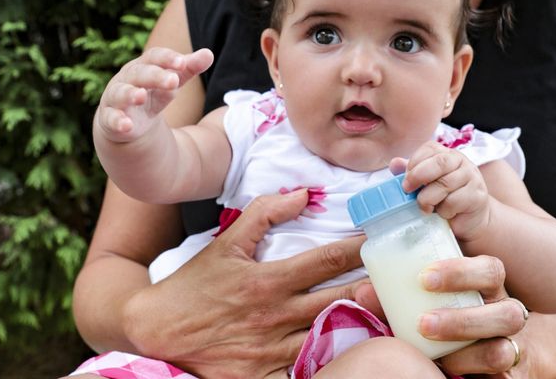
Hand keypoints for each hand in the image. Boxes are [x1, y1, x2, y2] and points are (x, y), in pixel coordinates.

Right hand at [96, 47, 212, 142]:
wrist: (128, 119)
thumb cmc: (153, 93)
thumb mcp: (172, 81)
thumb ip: (189, 69)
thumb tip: (209, 54)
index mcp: (144, 65)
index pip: (154, 56)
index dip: (168, 59)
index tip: (183, 63)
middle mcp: (127, 78)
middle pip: (139, 73)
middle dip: (155, 76)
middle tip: (173, 81)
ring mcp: (116, 97)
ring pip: (121, 93)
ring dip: (130, 94)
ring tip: (140, 96)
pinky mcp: (109, 118)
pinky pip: (111, 118)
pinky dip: (117, 121)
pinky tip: (126, 126)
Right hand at [121, 189, 366, 378]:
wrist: (156, 331)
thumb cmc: (194, 285)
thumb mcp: (226, 242)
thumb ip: (264, 215)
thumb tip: (302, 194)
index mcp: (269, 280)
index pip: (328, 260)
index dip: (360, 248)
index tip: (381, 239)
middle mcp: (276, 316)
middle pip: (341, 300)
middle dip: (374, 288)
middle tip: (399, 278)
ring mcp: (273, 350)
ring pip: (332, 337)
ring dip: (361, 325)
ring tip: (389, 315)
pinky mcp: (264, 376)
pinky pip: (307, 370)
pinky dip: (328, 361)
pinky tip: (350, 353)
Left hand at [355, 255, 531, 376]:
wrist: (484, 341)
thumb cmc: (446, 307)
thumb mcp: (429, 294)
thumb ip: (401, 292)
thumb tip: (365, 292)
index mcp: (487, 285)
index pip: (490, 270)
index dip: (461, 273)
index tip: (423, 278)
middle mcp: (503, 313)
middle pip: (508, 312)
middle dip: (464, 319)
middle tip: (423, 323)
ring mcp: (508, 344)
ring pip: (505, 350)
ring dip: (469, 354)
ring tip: (437, 356)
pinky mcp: (506, 373)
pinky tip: (454, 375)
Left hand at [390, 141, 490, 240]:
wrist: (470, 219)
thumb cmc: (444, 198)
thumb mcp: (425, 184)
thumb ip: (411, 172)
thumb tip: (394, 163)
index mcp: (446, 154)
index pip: (430, 149)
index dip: (414, 163)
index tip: (405, 178)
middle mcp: (461, 161)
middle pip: (439, 162)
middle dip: (418, 176)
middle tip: (407, 190)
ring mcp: (472, 177)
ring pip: (445, 184)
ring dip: (428, 199)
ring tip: (425, 207)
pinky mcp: (478, 196)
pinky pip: (453, 202)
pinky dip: (443, 211)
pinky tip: (444, 213)